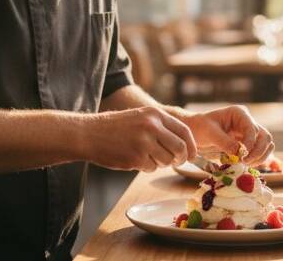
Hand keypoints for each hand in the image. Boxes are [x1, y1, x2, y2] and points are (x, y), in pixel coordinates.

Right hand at [82, 106, 197, 172]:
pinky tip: (134, 159)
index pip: (184, 131)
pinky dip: (146, 167)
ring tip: (147, 156)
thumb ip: (161, 126)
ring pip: (167, 160)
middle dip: (181, 158)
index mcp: (155, 114)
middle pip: (180, 148)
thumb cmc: (116, 127)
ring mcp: (144, 142)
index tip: (192, 155)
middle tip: (176, 162)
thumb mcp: (140, 116)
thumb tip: (184, 144)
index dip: (192, 146)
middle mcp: (152, 126)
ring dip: (161, 163)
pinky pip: (151, 168)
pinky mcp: (135, 157)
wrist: (89, 134)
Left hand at [182, 105, 273, 164]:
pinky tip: (247, 165)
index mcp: (239, 113)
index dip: (250, 143)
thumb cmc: (200, 128)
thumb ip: (224, 142)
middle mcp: (247, 121)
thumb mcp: (210, 133)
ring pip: (266, 144)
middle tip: (245, 162)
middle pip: (264, 137)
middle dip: (258, 151)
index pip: (252, 129)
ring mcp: (249, 132)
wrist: (195, 132)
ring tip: (247, 164)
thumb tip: (239, 153)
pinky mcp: (248, 143)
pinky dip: (257, 159)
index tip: (242, 156)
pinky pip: (260, 151)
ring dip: (261, 156)